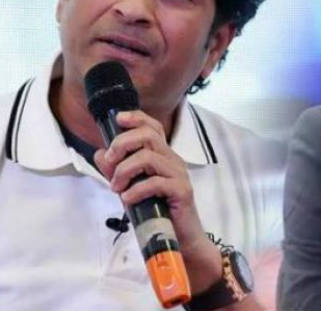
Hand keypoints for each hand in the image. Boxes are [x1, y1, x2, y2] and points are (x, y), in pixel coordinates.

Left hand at [94, 110, 221, 293]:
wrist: (180, 241)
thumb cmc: (156, 214)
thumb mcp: (130, 189)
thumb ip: (116, 171)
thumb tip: (99, 153)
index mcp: (163, 156)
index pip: (153, 127)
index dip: (136, 118)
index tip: (117, 119)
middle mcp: (173, 161)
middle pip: (148, 136)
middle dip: (122, 145)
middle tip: (109, 164)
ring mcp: (179, 175)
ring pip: (149, 157)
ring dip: (125, 171)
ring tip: (116, 188)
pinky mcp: (182, 191)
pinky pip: (156, 182)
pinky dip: (136, 190)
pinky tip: (127, 199)